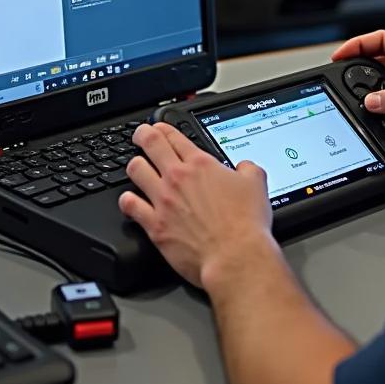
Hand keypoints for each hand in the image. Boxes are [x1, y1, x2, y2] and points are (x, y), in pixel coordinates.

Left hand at [118, 122, 274, 290]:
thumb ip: (248, 169)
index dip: (164, 127)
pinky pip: (130, 206)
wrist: (234, 256)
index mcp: (201, 165)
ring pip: (136, 170)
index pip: (175, 136)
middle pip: (151, 145)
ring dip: (135, 165)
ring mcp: (163, 201)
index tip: (160, 127)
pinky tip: (129, 200)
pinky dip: (127, 200)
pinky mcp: (154, 225)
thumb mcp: (257, 184)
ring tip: (137, 165)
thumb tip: (244, 167)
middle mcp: (178, 178)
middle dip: (143, 135)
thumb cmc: (245, 224)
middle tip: (141, 134)